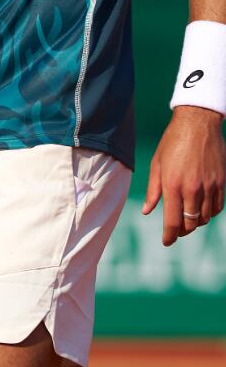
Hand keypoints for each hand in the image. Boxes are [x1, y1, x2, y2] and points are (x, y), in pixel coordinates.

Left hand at [143, 105, 225, 245]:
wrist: (197, 125)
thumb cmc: (172, 143)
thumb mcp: (156, 165)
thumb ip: (153, 191)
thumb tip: (148, 211)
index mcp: (173, 185)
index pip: (173, 220)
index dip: (170, 235)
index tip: (167, 242)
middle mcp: (193, 188)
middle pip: (191, 223)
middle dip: (183, 231)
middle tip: (177, 232)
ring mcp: (210, 186)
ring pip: (206, 217)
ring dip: (197, 223)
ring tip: (188, 221)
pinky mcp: (222, 182)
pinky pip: (218, 206)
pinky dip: (210, 213)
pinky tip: (202, 211)